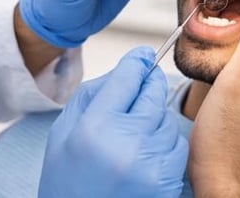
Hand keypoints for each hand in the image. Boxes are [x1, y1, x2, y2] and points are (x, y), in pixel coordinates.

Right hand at [39, 47, 187, 197]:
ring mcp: (150, 164)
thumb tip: (128, 68)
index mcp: (93, 127)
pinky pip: (176, 147)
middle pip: (153, 92)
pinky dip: (165, 146)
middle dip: (148, 88)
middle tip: (140, 91)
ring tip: (133, 139)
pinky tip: (144, 157)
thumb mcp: (62, 134)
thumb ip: (91, 96)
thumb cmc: (67, 183)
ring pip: (167, 119)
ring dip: (156, 120)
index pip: (128, 76)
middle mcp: (125, 143)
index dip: (137, 61)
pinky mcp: (166, 182)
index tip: (142, 56)